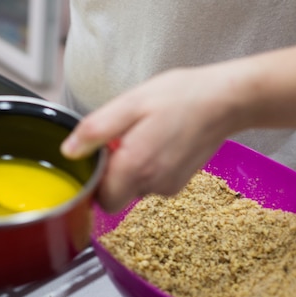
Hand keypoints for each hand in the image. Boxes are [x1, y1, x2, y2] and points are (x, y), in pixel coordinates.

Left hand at [61, 65, 240, 212]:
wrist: (226, 100)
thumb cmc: (180, 96)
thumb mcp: (129, 103)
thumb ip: (95, 130)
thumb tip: (69, 151)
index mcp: (136, 166)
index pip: (101, 199)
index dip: (94, 180)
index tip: (99, 155)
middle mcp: (153, 184)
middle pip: (116, 195)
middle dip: (111, 173)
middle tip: (121, 140)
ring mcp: (170, 186)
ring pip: (134, 188)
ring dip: (130, 167)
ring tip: (144, 134)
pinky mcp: (181, 182)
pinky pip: (152, 182)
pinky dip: (148, 166)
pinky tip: (158, 140)